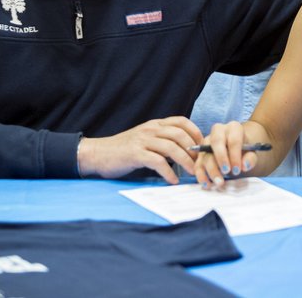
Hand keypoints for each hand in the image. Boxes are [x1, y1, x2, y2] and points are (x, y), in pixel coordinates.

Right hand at [77, 116, 203, 183]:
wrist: (98, 153)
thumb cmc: (124, 150)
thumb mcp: (145, 139)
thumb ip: (162, 141)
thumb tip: (184, 151)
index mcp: (154, 124)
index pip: (180, 121)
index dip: (195, 131)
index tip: (202, 146)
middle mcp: (150, 129)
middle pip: (179, 135)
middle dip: (193, 150)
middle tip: (200, 164)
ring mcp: (142, 141)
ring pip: (171, 148)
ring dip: (185, 161)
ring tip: (192, 173)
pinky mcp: (135, 154)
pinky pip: (157, 162)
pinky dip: (168, 172)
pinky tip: (173, 180)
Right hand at [194, 121, 255, 188]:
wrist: (239, 149)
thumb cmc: (245, 150)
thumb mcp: (252, 153)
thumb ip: (250, 158)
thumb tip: (244, 165)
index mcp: (233, 128)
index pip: (233, 139)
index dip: (235, 155)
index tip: (238, 169)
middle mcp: (218, 131)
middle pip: (216, 142)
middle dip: (221, 158)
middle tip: (227, 172)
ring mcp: (207, 142)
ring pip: (205, 154)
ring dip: (211, 169)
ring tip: (219, 182)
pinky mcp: (201, 154)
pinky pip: (198, 163)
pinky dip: (201, 175)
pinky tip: (207, 184)